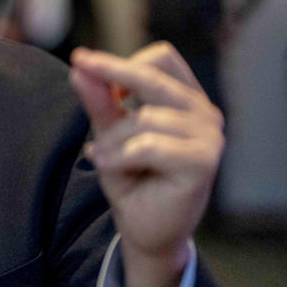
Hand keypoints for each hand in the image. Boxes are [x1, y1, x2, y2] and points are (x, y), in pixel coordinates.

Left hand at [69, 42, 223, 286]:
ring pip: (145, 117)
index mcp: (186, 98)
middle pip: (153, 76)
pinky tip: (114, 167)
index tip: (88, 67)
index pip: (161, 57)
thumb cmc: (131, 178)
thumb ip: (100, 101)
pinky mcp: (204, 162)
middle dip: (111, 73)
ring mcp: (209, 136)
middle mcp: (204, 112)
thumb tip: (79, 66)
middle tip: (77, 68)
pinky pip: (148, 145)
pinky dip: (121, 156)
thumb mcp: (108, 134)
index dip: (123, 61)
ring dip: (112, 139)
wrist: (145, 230)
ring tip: (105, 157)